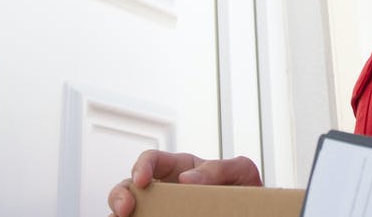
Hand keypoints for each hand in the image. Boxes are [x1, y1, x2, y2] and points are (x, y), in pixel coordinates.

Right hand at [106, 150, 262, 216]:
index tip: (142, 180)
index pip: (151, 160)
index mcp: (179, 168)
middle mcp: (164, 189)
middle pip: (128, 187)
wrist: (253, 210)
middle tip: (125, 209)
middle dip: (120, 195)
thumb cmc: (245, 189)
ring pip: (129, 212)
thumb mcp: (240, 171)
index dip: (141, 166)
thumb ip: (219, 168)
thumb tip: (187, 179)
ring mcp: (162, 210)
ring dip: (119, 216)